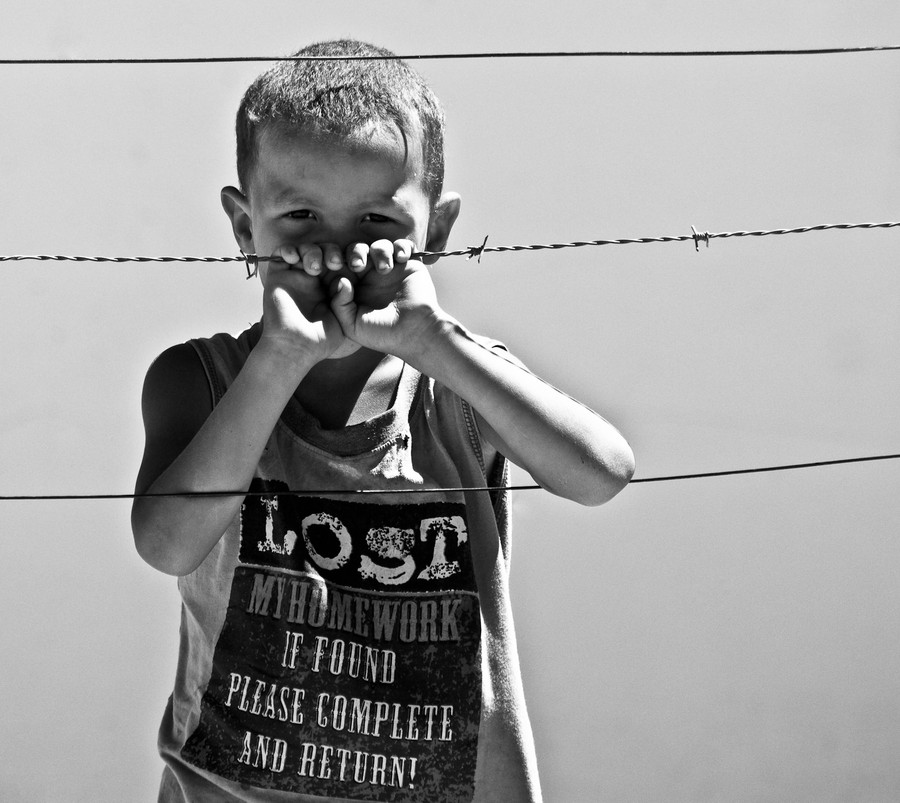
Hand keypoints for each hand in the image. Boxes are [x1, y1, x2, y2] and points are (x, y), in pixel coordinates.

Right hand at [258, 244, 357, 360]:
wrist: (294, 349)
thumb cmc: (319, 342)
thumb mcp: (342, 321)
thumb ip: (347, 300)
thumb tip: (344, 279)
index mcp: (329, 289)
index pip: (338, 262)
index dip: (346, 258)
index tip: (353, 265)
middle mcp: (312, 281)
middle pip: (322, 251)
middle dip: (330, 252)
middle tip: (334, 263)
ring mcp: (294, 278)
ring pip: (303, 249)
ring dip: (311, 251)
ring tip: (314, 267)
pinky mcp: (277, 277)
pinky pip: (280, 254)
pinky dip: (287, 250)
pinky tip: (294, 258)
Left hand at [329, 239, 445, 361]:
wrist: (415, 333)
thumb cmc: (383, 334)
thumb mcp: (352, 325)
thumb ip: (339, 305)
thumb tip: (341, 280)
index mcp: (356, 288)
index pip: (341, 266)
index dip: (336, 261)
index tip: (334, 265)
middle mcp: (372, 277)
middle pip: (358, 250)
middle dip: (356, 252)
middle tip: (359, 265)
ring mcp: (391, 271)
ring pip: (379, 246)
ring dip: (380, 251)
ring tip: (385, 269)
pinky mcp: (409, 266)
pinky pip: (403, 246)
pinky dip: (401, 247)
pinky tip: (401, 260)